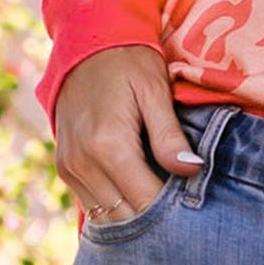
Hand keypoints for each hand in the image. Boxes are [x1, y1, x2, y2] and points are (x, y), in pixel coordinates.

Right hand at [53, 46, 202, 221]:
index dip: (173, 211)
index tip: (198, 211)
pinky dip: (116, 207)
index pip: (146, 200)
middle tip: (186, 215)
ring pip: (106, 216)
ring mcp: (69, 168)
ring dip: (135, 216)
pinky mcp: (65, 168)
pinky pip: (92, 204)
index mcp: (108, 145)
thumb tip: (192, 170)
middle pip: (125, 216)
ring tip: (166, 208)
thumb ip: (170, 135)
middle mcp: (82, 162)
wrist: (87, 44)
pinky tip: (140, 197)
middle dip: (156, 220)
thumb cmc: (129, 62)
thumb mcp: (155, 91)